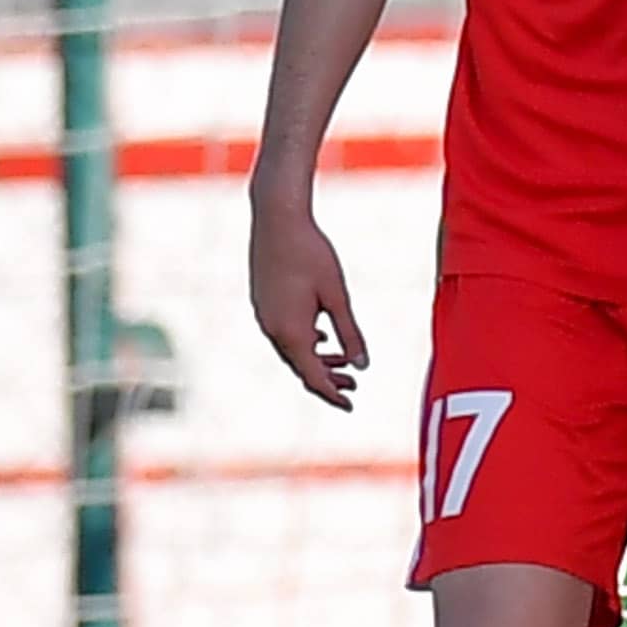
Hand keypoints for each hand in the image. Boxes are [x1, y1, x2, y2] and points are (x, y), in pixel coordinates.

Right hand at [249, 187, 367, 408]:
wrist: (277, 220)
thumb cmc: (312, 255)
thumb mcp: (338, 296)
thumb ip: (350, 333)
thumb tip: (363, 366)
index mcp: (290, 331)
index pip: (312, 376)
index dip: (332, 393)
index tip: (351, 405)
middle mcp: (272, 328)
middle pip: (300, 367)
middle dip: (327, 379)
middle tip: (354, 386)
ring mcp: (264, 316)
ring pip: (292, 350)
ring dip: (317, 360)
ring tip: (345, 363)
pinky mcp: (263, 303)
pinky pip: (284, 334)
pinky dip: (306, 343)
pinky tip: (323, 338)